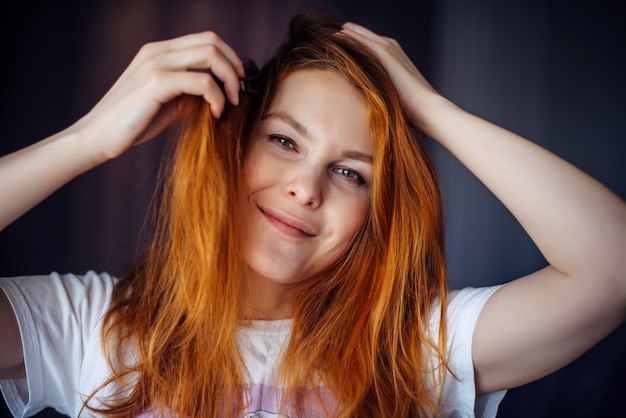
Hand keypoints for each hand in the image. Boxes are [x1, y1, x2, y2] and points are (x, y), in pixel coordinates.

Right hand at [73, 31, 243, 163]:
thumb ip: (191, 93)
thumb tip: (218, 93)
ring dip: (230, 80)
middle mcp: (158, 52)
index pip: (206, 40)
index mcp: (159, 52)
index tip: (237, 84)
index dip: (230, 59)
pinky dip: (216, 98)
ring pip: (211, 55)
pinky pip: (202, 82)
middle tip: (239, 93)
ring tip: (230, 104)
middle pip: (212, 42)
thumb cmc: (133, 123)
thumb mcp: (169, 104)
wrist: (98, 137)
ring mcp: (156, 64)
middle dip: (235, 67)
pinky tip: (215, 114)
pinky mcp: (156, 82)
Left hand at [341, 22, 441, 127]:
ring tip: (332, 32)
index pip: (372, 45)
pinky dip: (349, 36)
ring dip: (347, 33)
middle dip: (351, 34)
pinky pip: (362, 40)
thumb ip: (380, 91)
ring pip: (363, 36)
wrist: (425, 107)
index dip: (357, 43)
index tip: (342, 43)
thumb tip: (365, 101)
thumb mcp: (392, 95)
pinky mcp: (384, 52)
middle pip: (366, 37)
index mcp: (394, 57)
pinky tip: (337, 35)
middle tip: (335, 34)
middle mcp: (392, 48)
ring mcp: (389, 48)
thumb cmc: (411, 109)